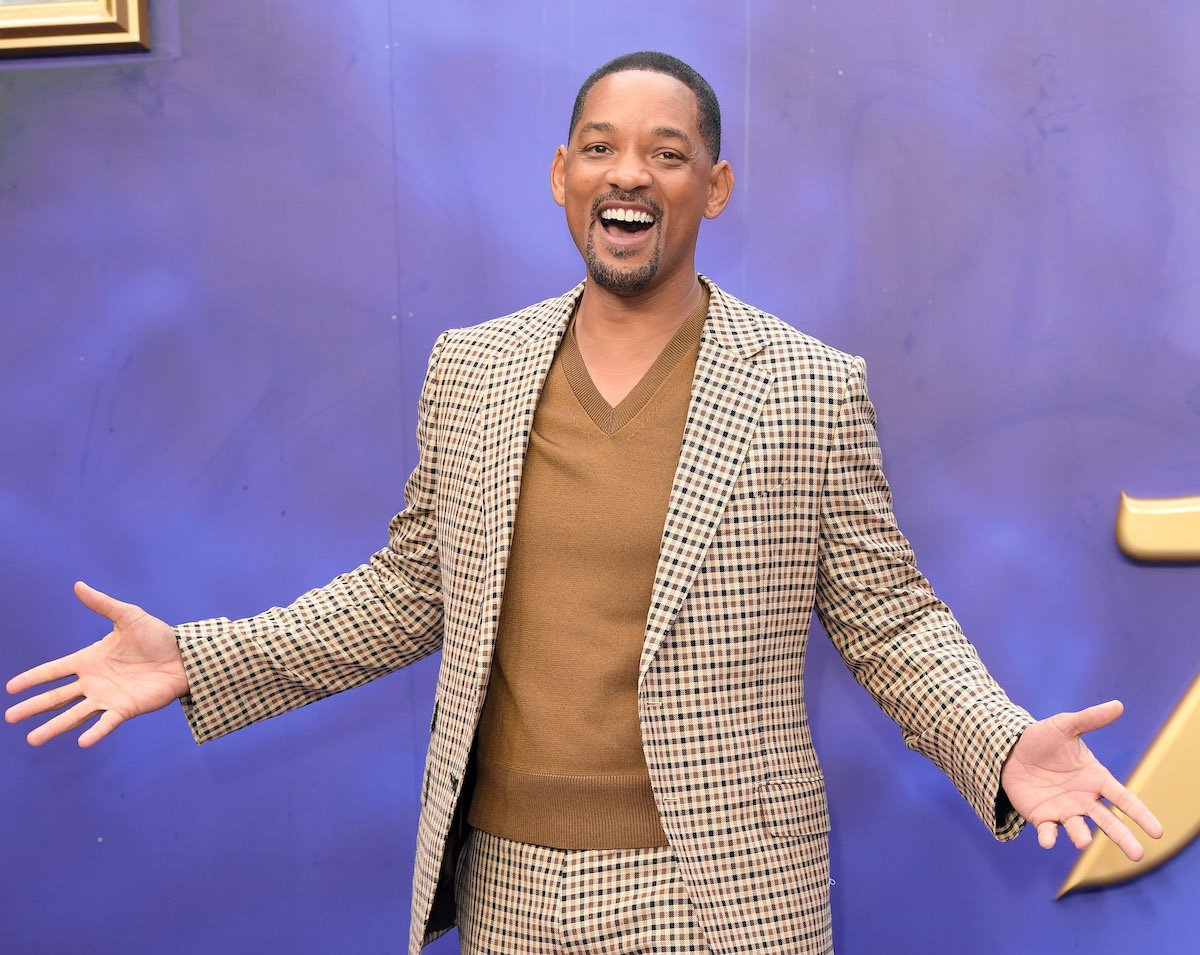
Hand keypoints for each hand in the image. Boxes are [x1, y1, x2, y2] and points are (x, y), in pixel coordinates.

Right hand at [5, 581, 189, 746]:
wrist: (184, 656)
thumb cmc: (156, 636)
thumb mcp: (128, 616)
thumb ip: (102, 604)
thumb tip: (78, 585)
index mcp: (89, 660)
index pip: (54, 671)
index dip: (33, 679)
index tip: (11, 688)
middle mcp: (93, 682)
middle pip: (56, 696)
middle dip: (33, 707)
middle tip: (10, 717)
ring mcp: (108, 697)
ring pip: (74, 714)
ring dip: (54, 726)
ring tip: (32, 739)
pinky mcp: (126, 709)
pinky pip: (106, 722)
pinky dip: (95, 732)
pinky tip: (81, 742)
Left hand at [1001, 700, 1162, 860]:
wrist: (1009, 749)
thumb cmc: (1042, 738)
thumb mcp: (1065, 725)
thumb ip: (1090, 719)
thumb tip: (1118, 705)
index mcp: (1095, 779)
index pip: (1124, 799)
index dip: (1140, 815)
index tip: (1157, 832)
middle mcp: (1084, 799)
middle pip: (1108, 822)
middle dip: (1123, 838)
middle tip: (1138, 855)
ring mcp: (1064, 810)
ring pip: (1079, 829)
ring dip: (1081, 836)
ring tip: (1084, 841)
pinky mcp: (1041, 817)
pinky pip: (1048, 831)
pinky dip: (1049, 837)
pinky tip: (1047, 841)